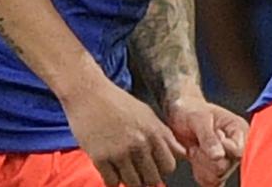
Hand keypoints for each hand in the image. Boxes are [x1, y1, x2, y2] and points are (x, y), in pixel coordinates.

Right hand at [61, 78, 185, 186]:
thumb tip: (182, 153)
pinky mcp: (100, 157)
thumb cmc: (119, 102)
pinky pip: (111, 182)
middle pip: (152, 178)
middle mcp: (140, 144)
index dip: (162, 170)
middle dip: (147, 179)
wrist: (89, 94)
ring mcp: (120, 152)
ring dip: (130, 182)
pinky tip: (112, 175)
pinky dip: (113, 182)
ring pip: (133, 183)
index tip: (155, 168)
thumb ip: (165, 135)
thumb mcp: (148, 114)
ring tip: (126, 175)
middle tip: (140, 175)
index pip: (169, 166)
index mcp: (154, 132)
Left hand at [165, 96, 247, 186]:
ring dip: (201, 164)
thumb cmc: (191, 110)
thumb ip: (208, 137)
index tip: (212, 135)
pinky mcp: (216, 170)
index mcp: (240, 130)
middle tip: (198, 143)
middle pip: (226, 167)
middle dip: (206, 157)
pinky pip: (210, 182)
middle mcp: (237, 147)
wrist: (180, 113)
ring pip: (217, 177)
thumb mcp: (198, 119)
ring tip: (197, 148)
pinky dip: (199, 173)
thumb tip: (218, 156)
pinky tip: (196, 158)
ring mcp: (227, 161)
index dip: (222, 148)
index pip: (239, 151)